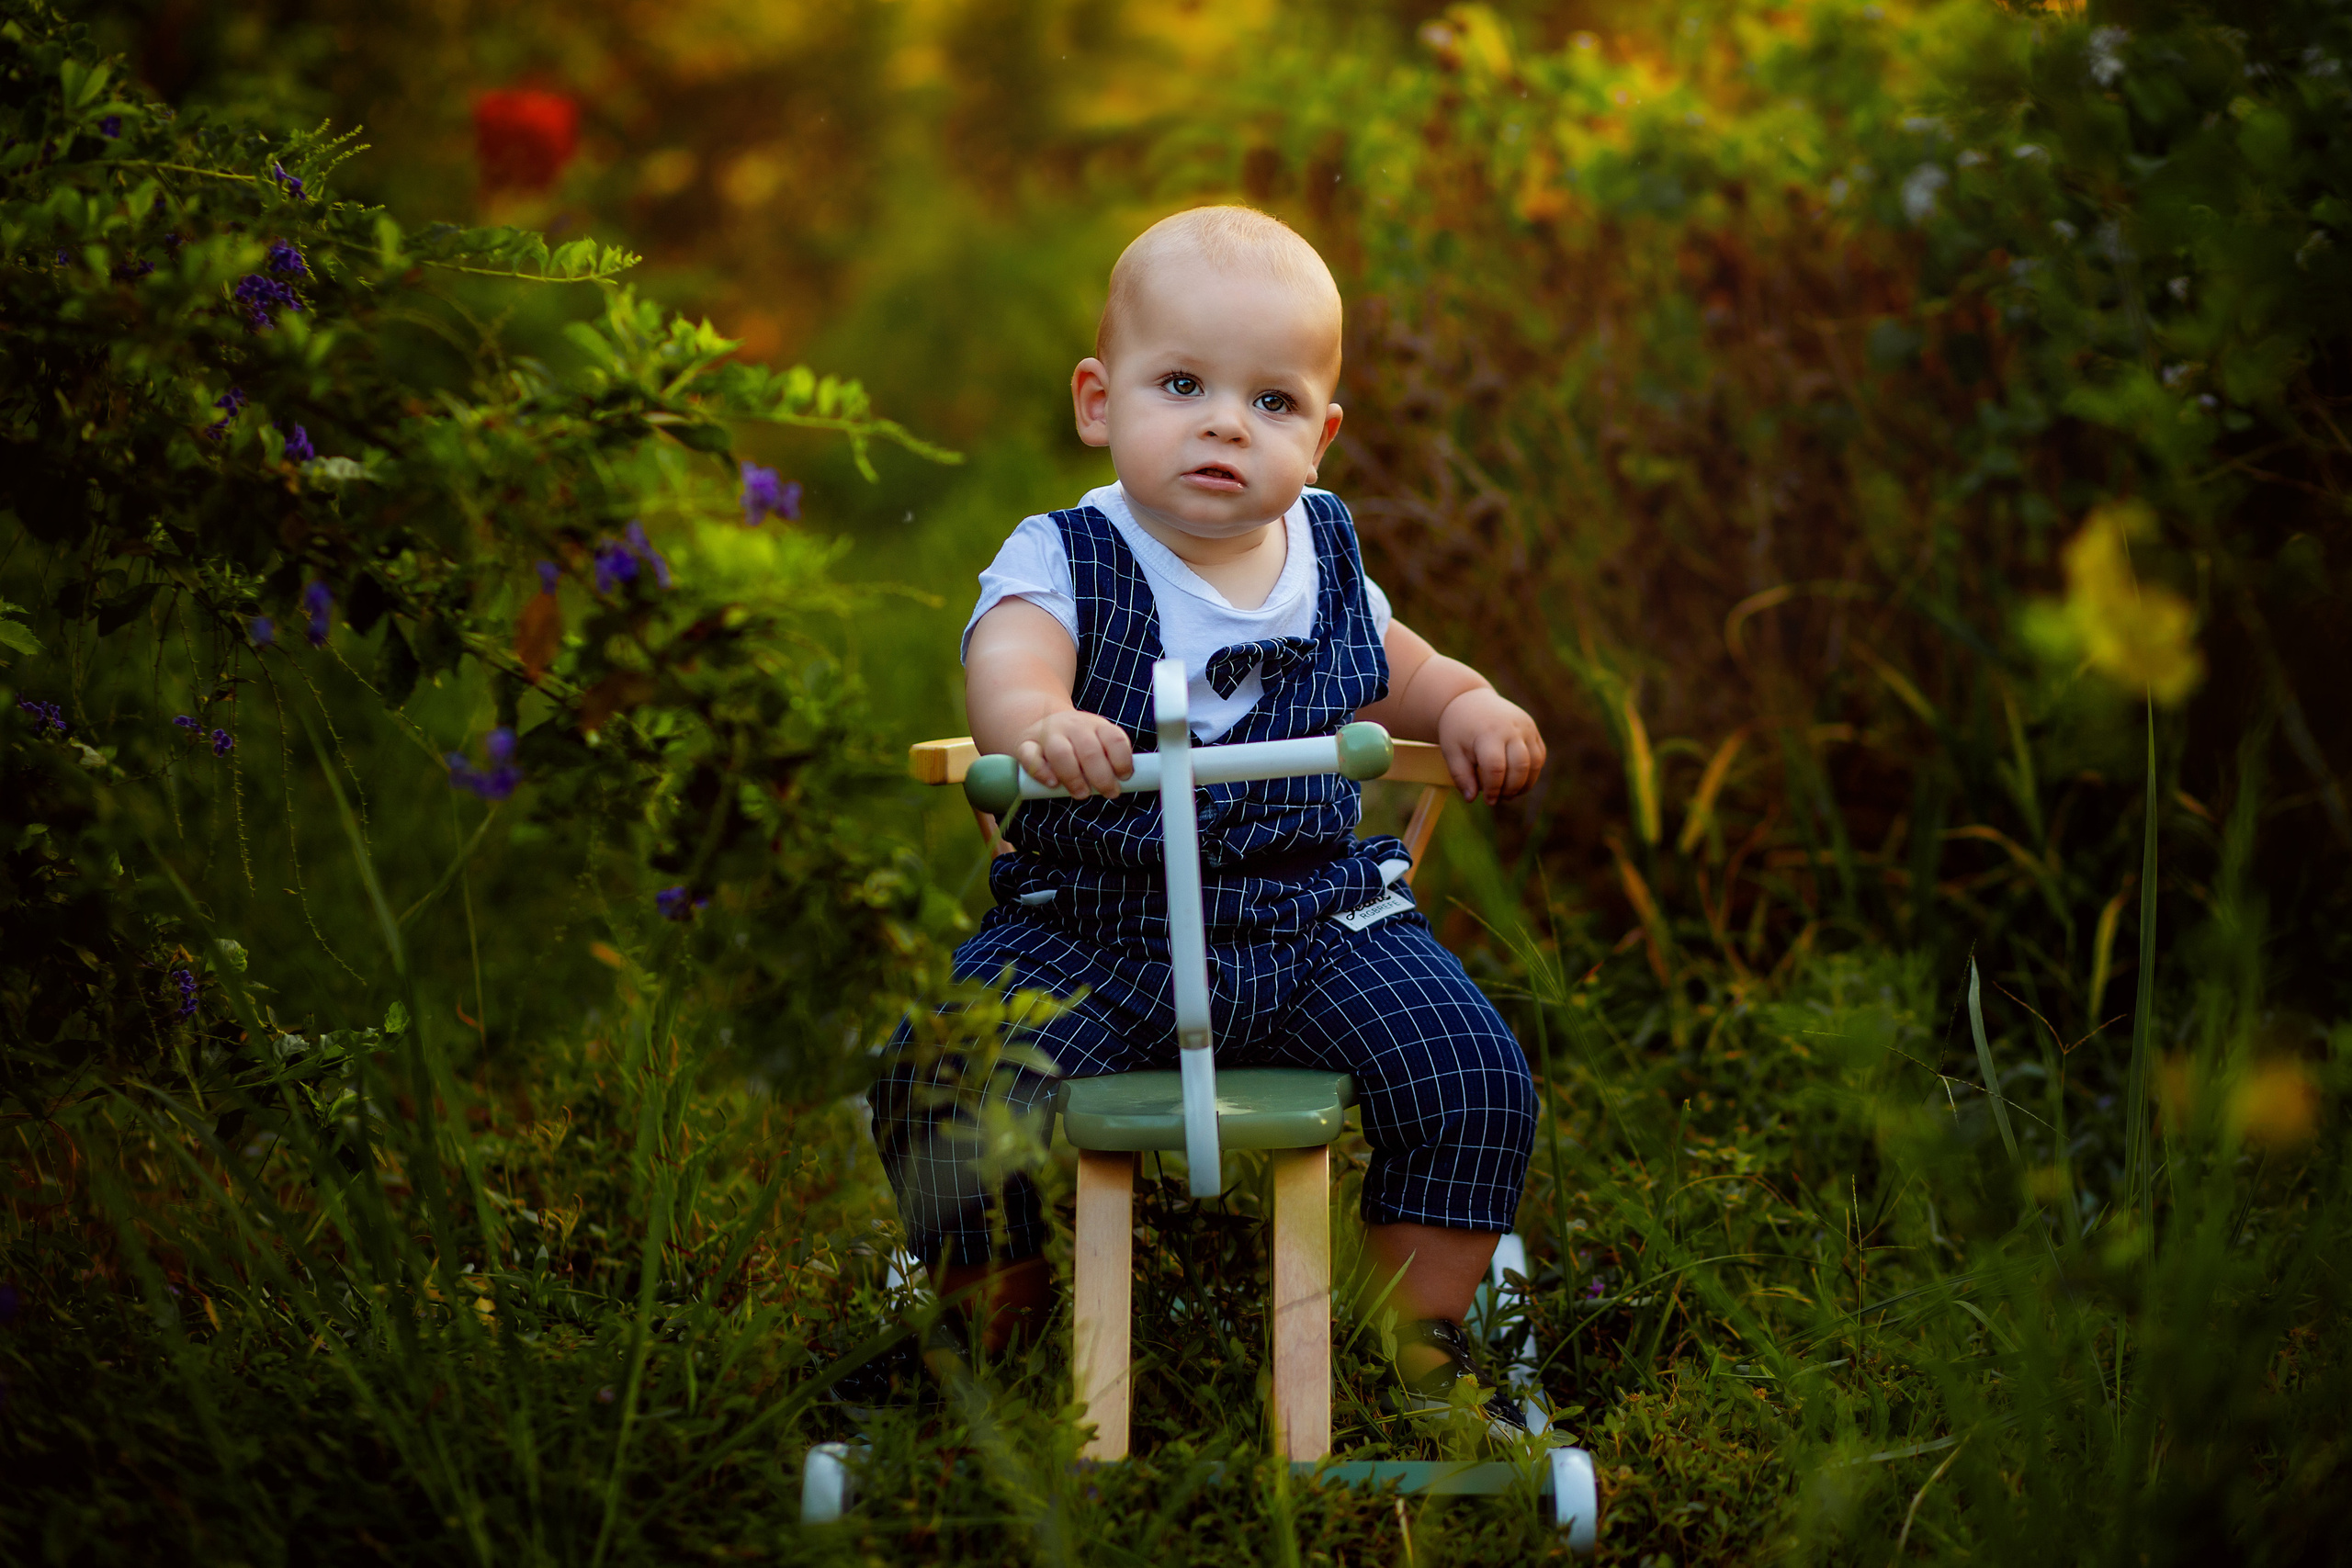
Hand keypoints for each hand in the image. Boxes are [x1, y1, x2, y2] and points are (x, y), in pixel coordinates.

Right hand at [1015, 709, 1134, 798]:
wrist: (1042, 719)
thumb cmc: (1077, 742)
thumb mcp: (1098, 741)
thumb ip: (1110, 760)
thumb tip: (1126, 784)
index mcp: (1096, 725)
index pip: (1114, 738)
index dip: (1122, 759)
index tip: (1124, 777)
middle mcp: (1073, 726)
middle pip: (1089, 750)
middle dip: (1102, 776)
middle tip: (1108, 792)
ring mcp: (1048, 734)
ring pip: (1061, 753)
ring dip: (1074, 777)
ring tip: (1081, 794)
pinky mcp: (1026, 744)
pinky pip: (1030, 757)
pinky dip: (1041, 772)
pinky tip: (1052, 783)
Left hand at [1436, 687, 1544, 803]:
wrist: (1471, 701)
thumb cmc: (1459, 730)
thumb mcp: (1452, 751)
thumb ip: (1461, 776)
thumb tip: (1471, 798)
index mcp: (1488, 733)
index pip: (1496, 767)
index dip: (1493, 789)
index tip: (1488, 801)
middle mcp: (1511, 728)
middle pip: (1520, 766)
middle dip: (1511, 789)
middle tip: (1499, 798)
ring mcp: (1525, 727)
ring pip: (1535, 763)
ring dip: (1524, 784)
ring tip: (1509, 793)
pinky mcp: (1533, 729)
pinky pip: (1539, 756)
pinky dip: (1532, 773)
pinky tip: (1518, 781)